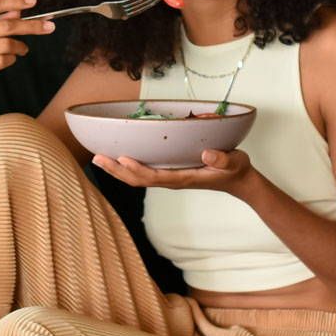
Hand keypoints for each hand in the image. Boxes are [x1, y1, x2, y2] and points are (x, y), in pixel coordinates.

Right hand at [0, 0, 54, 109]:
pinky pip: (3, 60)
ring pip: (7, 44)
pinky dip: (11, 59)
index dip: (14, 1)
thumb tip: (18, 10)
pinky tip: (11, 59)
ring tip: (23, 49)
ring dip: (21, 46)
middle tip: (48, 27)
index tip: (33, 1)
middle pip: (6, 25)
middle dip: (31, 26)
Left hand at [91, 148, 254, 196]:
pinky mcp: (171, 174)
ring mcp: (170, 178)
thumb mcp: (234, 162)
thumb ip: (222, 159)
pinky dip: (128, 167)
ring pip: (138, 178)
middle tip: (96, 157)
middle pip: (138, 179)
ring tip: (99, 158)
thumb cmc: (235, 170)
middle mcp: (173, 180)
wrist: (239, 181)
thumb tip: (207, 155)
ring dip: (118, 169)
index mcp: (183, 178)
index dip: (136, 169)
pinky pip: (145, 173)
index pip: (154, 176)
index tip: (121, 158)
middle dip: (117, 170)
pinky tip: (119, 159)